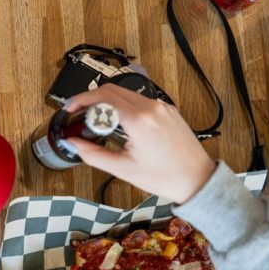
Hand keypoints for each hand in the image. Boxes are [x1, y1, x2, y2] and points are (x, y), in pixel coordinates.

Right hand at [65, 84, 216, 203]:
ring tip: (98, 119)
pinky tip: (120, 122)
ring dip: (109, 101)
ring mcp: (162, 107)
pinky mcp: (169, 110)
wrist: (198, 180)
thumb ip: (93, 154)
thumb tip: (74, 143)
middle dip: (91, 98)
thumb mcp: (123, 169)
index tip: (70, 108)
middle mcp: (151, 108)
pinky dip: (125, 106)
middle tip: (79, 112)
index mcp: (139, 120)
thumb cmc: (166, 177)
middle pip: (112, 89)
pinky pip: (141, 101)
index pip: (102, 97)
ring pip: (127, 93)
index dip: (81, 100)